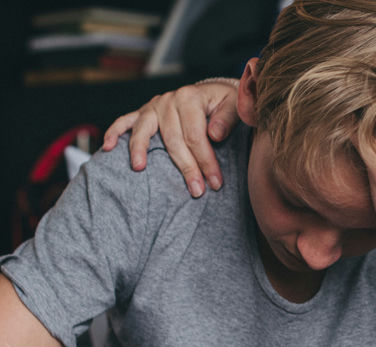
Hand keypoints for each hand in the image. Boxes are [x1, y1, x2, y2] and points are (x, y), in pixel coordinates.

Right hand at [102, 79, 239, 196]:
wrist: (214, 93)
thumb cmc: (226, 103)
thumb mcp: (235, 106)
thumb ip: (227, 119)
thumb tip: (214, 134)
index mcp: (190, 97)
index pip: (196, 136)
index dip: (206, 161)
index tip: (215, 183)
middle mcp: (169, 100)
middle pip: (173, 139)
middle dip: (186, 167)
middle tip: (197, 191)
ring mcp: (154, 106)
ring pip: (145, 131)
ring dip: (141, 150)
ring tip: (140, 169)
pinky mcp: (144, 113)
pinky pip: (125, 121)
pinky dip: (114, 133)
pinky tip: (108, 147)